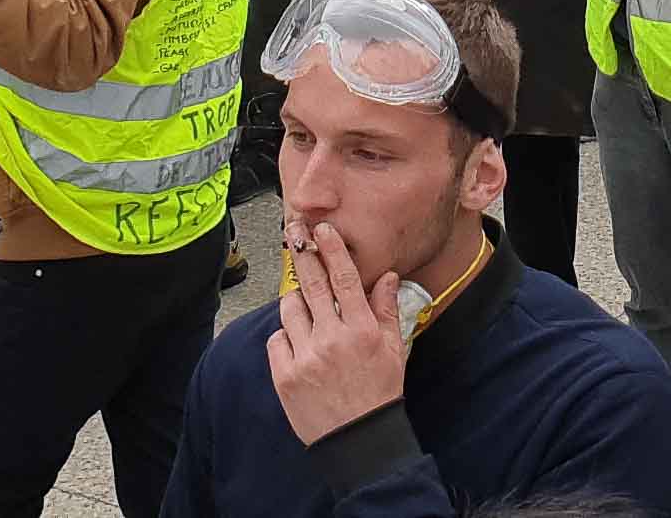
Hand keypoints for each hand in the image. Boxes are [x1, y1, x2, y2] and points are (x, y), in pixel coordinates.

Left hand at [267, 218, 410, 443]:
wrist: (357, 439)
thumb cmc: (378, 394)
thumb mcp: (393, 350)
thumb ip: (386, 310)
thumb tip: (387, 277)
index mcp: (362, 330)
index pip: (344, 279)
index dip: (332, 250)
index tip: (322, 230)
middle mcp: (332, 339)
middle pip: (312, 284)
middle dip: (302, 254)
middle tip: (295, 233)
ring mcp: (305, 357)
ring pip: (290, 309)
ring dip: (296, 302)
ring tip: (306, 312)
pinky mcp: (284, 375)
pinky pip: (276, 340)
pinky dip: (285, 337)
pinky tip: (298, 346)